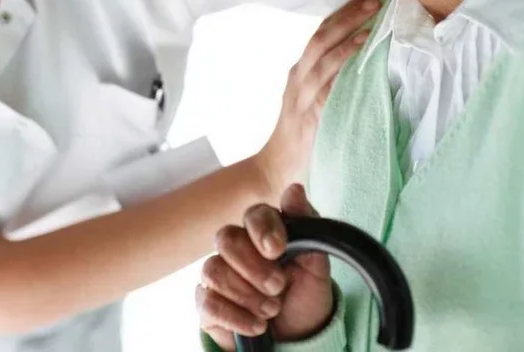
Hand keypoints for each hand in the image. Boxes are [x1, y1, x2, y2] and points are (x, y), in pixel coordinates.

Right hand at [197, 184, 333, 349]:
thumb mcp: (316, 265)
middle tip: (278, 287)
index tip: (277, 250)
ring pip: (214, 270)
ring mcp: (218, 273)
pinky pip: (208, 302)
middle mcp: (237, 247)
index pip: (254, 214)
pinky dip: (236, 317)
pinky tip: (257, 325)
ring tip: (272, 310)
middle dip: (254, 267)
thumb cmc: (305, 294)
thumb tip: (294, 189)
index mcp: (264, 232)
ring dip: (247, 295)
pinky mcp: (207, 302)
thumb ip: (307, 227)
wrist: (297, 335)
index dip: (262, 230)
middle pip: (226, 238)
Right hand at [254, 0, 391, 194]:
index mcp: (301, 69)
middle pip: (322, 34)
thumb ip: (331, 80)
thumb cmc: (301, 134)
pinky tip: (359, 51)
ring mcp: (301, 92)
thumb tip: (364, 62)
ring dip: (349, 31)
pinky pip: (327, 83)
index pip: (323, 31)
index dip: (345, 11)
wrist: (276, 167)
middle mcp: (298, 75)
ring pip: (322, 52)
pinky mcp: (308, 112)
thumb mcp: (314, 99)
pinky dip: (343, 63)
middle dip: (349, 13)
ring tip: (372, 15)